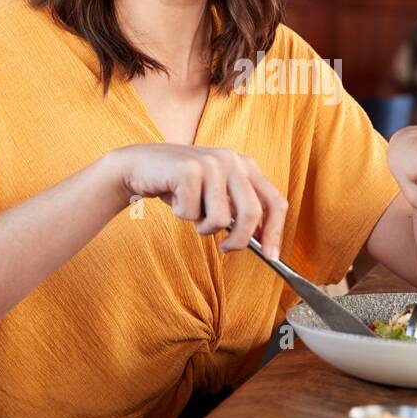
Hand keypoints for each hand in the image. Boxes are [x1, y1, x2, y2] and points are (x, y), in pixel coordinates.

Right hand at [107, 145, 287, 258]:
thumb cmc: (181, 185)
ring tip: (191, 211)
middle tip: (226, 248)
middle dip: (240, 240)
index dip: (276, 232)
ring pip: (221, 218)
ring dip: (203, 226)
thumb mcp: (216, 195)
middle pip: (252, 213)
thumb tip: (264, 244)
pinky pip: (192, 213)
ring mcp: (211, 163)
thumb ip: (239, 210)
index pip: (275, 201)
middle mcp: (232, 160)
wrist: (141, 165)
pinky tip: (175, 198)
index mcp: (245, 165)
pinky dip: (182, 215)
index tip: (272, 256)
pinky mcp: (188, 169)